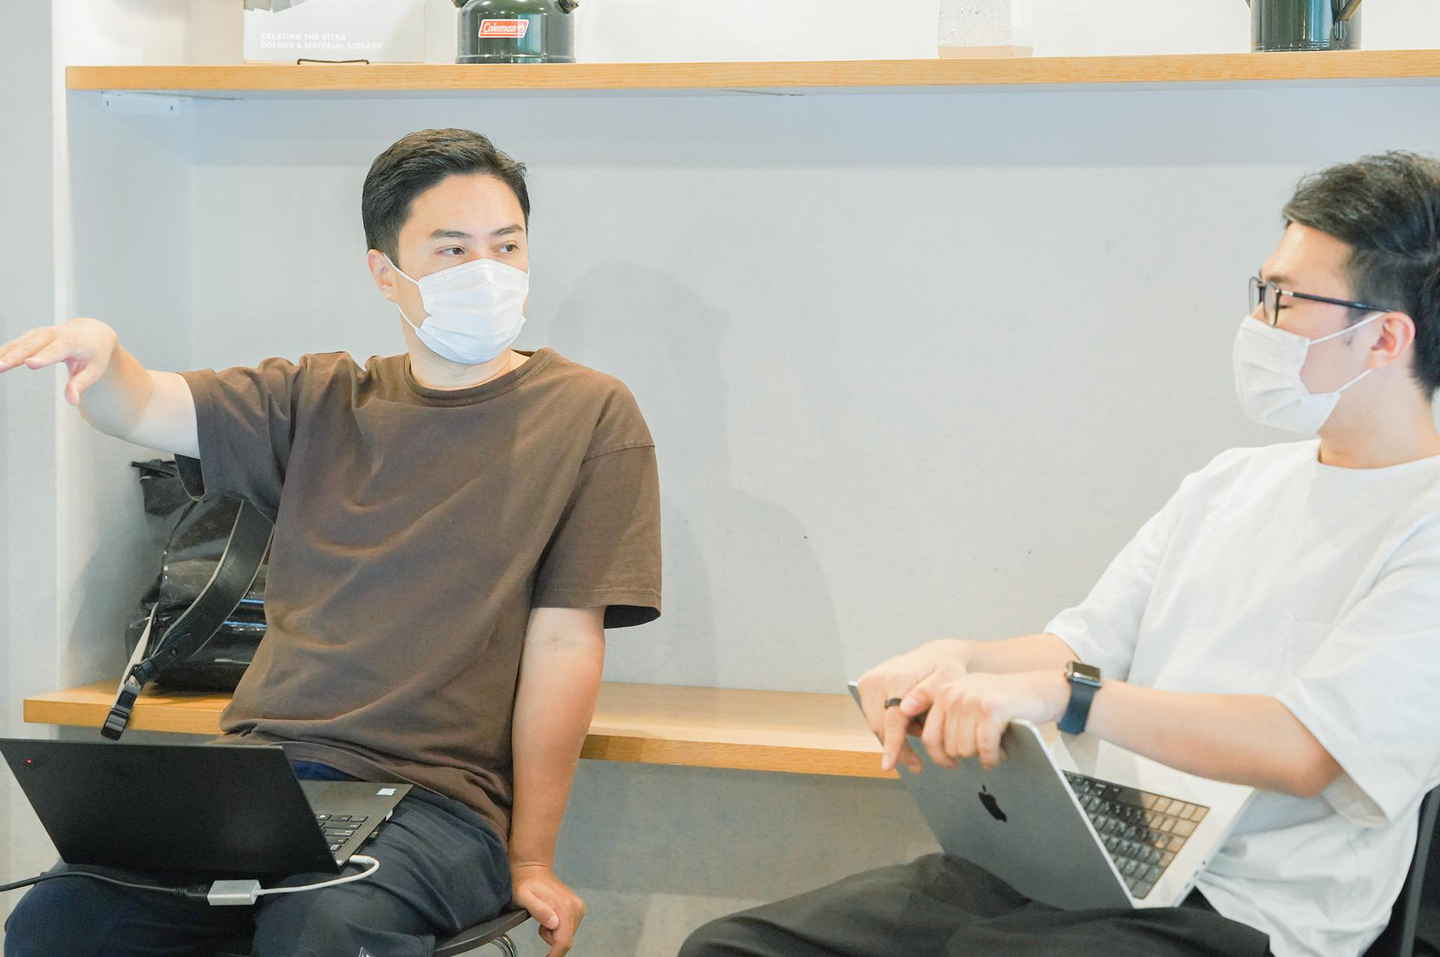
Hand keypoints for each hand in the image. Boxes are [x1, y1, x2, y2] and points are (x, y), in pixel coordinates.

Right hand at [0, 318, 117, 404]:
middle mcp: (54, 334)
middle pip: (32, 346)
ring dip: (4, 354)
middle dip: (14, 357)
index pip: (56, 350)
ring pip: (20, 343)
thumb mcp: (94, 370)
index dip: (43, 357)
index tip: (29, 364)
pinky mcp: (33, 335)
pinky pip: (16, 343)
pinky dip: (3, 351)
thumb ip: (81, 384)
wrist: (93, 331)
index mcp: (72, 342)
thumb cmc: (94, 354)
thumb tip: (72, 401)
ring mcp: (42, 333)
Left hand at [511, 862, 584, 956]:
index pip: (565, 941)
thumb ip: (538, 910)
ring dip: (554, 934)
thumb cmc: (524, 883)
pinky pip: (569, 928)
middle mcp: (576, 907)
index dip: (555, 954)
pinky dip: (558, 928)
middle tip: (540, 926)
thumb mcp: (523, 896)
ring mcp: (578, 907)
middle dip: (552, 939)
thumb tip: (553, 924)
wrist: (533, 869)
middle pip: (566, 939)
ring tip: (543, 919)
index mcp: (565, 907)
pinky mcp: (577, 907)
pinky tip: (550, 916)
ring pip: (568, 935)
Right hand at [857, 640, 966, 773]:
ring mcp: (868, 682)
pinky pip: (874, 717)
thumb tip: (905, 708)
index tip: (888, 765)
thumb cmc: (944, 669)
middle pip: (881, 726)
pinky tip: (907, 719)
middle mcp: (877, 678)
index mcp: (897, 677)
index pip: (892, 718)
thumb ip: (928, 695)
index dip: (892, 744)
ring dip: (896, 734)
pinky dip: (890, 724)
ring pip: (876, 725)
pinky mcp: (865, 686)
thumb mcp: (947, 680)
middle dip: (900, 745)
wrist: (933, 655)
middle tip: (919, 760)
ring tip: (918, 724)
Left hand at [900, 668, 1068, 770]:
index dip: (939, 756)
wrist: (1040, 689)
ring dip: (982, 756)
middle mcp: (955, 694)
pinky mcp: (992, 708)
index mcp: (945, 693)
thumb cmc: (1005, 702)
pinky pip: (985, 747)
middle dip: (968, 755)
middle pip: (950, 746)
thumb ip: (951, 718)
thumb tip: (937, 753)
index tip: (950, 765)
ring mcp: (973, 700)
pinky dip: (992, 757)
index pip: (930, 735)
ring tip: (994, 748)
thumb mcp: (970, 702)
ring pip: (965, 749)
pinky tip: (999, 754)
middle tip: (984, 751)